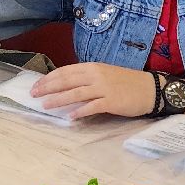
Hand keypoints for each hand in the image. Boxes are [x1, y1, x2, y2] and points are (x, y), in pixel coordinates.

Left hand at [31, 62, 155, 118]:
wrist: (150, 89)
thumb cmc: (126, 82)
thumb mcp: (103, 74)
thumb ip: (85, 78)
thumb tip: (64, 85)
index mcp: (92, 67)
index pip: (65, 71)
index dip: (48, 78)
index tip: (36, 85)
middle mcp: (95, 75)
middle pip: (66, 81)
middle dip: (47, 88)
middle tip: (33, 95)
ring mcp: (103, 88)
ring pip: (75, 93)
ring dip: (58, 100)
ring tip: (45, 105)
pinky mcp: (111, 101)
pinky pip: (92, 107)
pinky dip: (80, 111)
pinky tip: (70, 117)